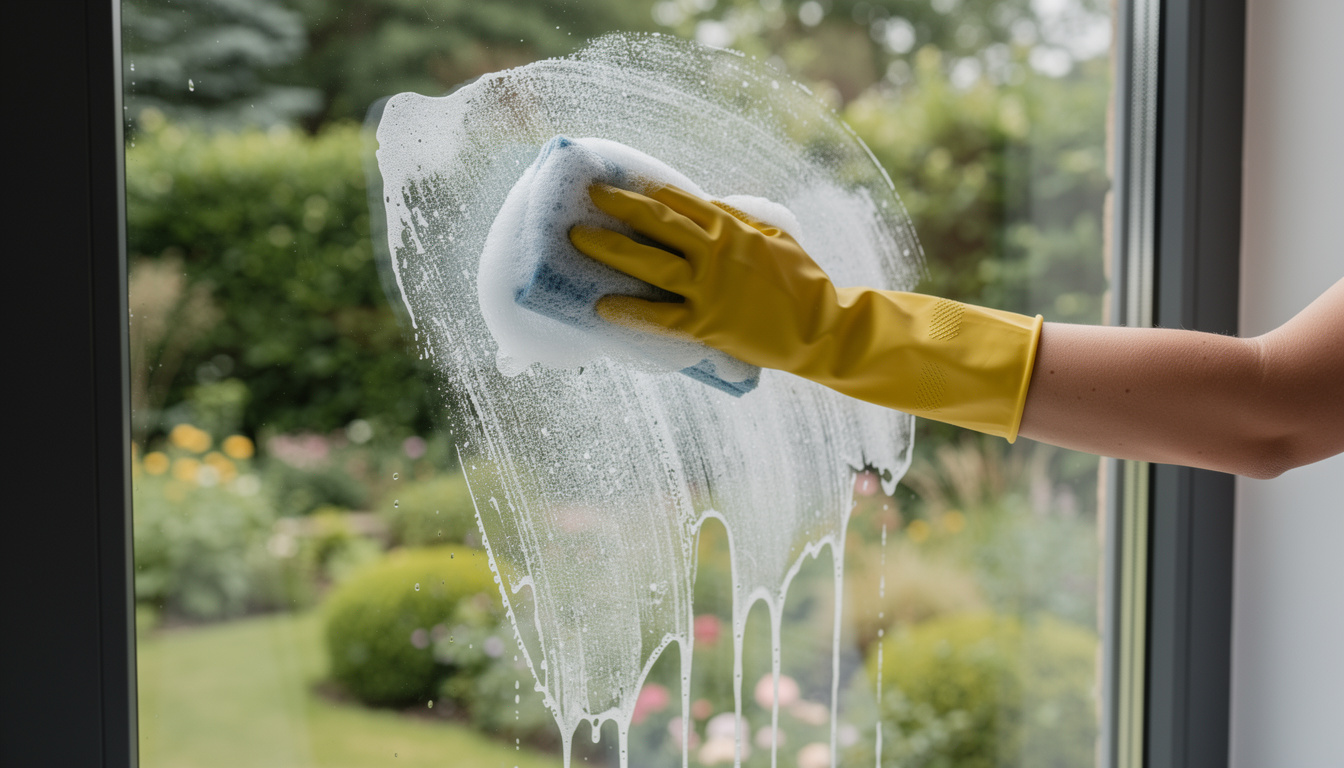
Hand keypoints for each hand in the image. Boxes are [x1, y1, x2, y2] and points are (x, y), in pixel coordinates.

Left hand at [570, 183, 1042, 440]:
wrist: (824, 327)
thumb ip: (738, 222)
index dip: (647, 189)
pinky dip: (628, 310)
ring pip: (651, 262)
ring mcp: (710, 287)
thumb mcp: (774, 238)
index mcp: (733, 228)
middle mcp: (717, 252)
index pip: (682, 201)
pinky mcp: (708, 323)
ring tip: (578, 238)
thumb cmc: (802, 282)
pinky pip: (659, 316)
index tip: (618, 178)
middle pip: (658, 223)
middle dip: (619, 206)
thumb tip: (705, 206)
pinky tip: (600, 304)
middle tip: (586, 195)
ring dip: (611, 248)